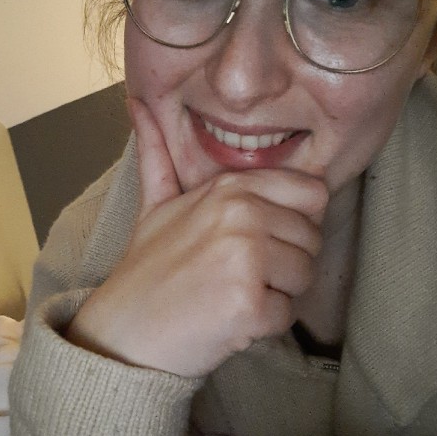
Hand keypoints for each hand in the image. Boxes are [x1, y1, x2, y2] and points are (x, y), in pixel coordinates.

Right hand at [67, 99, 327, 376]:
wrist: (123, 332)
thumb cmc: (146, 270)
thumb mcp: (154, 205)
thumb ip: (157, 155)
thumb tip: (136, 103)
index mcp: (230, 187)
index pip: (313, 193)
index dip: (295, 222)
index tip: (264, 240)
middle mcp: (242, 213)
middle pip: (313, 239)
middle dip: (286, 263)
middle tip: (239, 275)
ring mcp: (246, 257)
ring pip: (306, 277)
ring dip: (276, 295)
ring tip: (231, 295)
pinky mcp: (248, 303)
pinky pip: (287, 315)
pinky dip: (262, 326)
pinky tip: (227, 320)